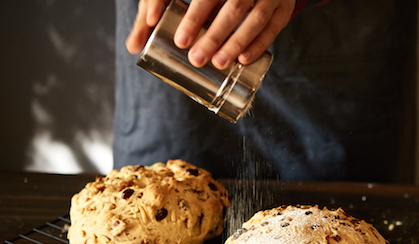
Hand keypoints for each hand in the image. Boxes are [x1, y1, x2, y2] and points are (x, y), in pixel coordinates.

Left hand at [126, 0, 295, 69]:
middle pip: (230, 4)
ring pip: (252, 16)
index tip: (180, 40)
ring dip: (236, 41)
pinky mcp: (283, 6)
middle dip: (213, 34)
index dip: (193, 16)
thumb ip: (157, 10)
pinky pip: (273, 26)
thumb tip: (133, 46)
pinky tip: (244, 60)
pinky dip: (259, 44)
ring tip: (218, 62)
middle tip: (197, 58)